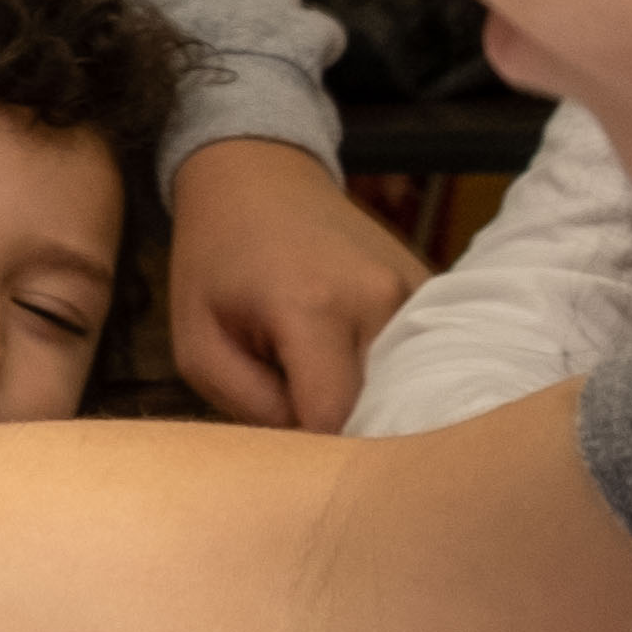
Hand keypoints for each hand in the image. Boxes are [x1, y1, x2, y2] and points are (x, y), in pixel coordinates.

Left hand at [166, 137, 423, 431]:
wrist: (257, 181)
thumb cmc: (216, 262)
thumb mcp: (198, 342)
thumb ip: (249, 405)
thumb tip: (309, 450)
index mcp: (312, 306)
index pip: (335, 418)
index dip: (311, 450)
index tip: (287, 450)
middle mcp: (380, 299)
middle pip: (382, 409)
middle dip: (345, 431)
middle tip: (302, 417)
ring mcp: (418, 293)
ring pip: (409, 389)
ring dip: (372, 402)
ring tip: (323, 381)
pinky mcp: (434, 292)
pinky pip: (425, 360)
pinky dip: (396, 379)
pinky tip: (359, 368)